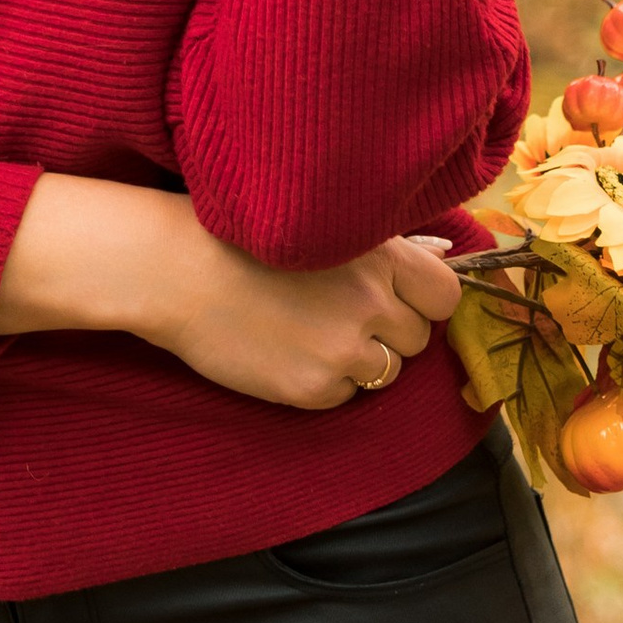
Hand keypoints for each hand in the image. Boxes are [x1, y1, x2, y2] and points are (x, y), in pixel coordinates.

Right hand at [0, 179, 463, 409]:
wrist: (176, 269)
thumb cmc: (246, 236)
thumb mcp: (324, 226)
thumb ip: (391, 246)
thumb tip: (446, 254)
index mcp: (380, 253)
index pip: (445, 294)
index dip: (424, 300)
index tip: (399, 298)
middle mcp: (371, 303)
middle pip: (418, 338)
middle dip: (389, 330)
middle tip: (340, 312)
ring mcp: (343, 350)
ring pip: (386, 372)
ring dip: (359, 359)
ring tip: (310, 331)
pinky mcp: (312, 390)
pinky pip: (344, 396)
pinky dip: (324, 382)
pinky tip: (287, 351)